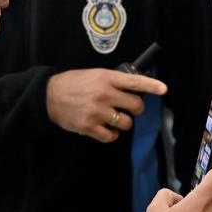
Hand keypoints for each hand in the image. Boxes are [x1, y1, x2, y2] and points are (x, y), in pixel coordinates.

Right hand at [45, 68, 166, 142]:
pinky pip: (111, 136)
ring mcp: (97, 112)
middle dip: (136, 109)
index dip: (151, 85)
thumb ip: (112, 80)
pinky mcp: (89, 127)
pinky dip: (112, 135)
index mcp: (106, 78)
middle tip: (129, 109)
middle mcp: (104, 94)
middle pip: (135, 106)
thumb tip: (133, 87)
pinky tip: (106, 129)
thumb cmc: (72, 83)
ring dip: (124, 123)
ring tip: (114, 119)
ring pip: (126, 123)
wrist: (48, 96)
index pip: (134, 81)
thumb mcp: (94, 74)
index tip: (163, 89)